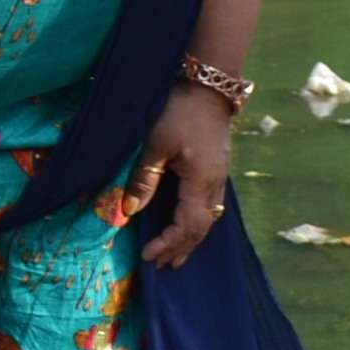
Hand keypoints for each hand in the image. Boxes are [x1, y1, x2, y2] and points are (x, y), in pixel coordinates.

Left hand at [117, 84, 236, 266]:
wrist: (208, 84)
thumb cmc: (178, 109)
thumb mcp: (155, 143)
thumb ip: (144, 179)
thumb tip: (129, 211)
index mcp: (201, 181)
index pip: (188, 225)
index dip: (169, 243)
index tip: (148, 256)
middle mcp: (215, 183)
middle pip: (203, 227)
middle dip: (182, 248)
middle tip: (161, 265)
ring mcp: (220, 175)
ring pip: (210, 218)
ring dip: (191, 238)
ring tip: (176, 255)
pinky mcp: (218, 167)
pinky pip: (211, 205)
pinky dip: (198, 222)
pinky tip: (189, 224)